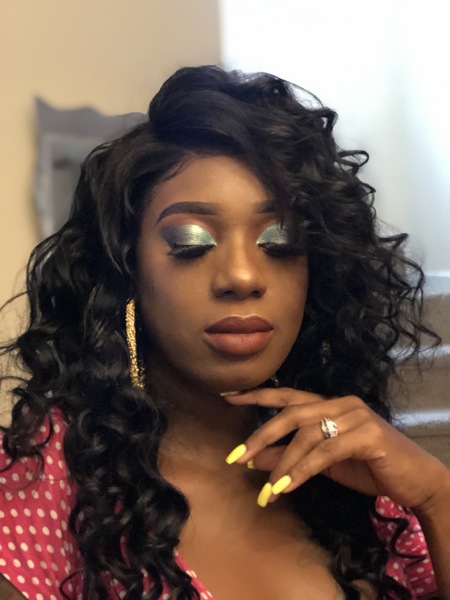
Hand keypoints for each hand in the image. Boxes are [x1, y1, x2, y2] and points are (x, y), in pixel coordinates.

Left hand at [224, 388, 447, 509]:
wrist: (414, 480)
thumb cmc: (369, 467)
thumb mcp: (322, 463)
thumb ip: (290, 456)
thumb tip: (254, 459)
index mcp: (330, 404)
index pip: (287, 395)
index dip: (256, 396)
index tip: (227, 399)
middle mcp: (341, 403)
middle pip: (291, 413)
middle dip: (261, 435)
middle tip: (236, 457)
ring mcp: (355, 416)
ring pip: (307, 435)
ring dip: (282, 464)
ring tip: (267, 490)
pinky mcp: (367, 435)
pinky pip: (325, 452)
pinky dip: (303, 470)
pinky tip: (286, 487)